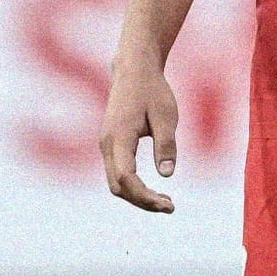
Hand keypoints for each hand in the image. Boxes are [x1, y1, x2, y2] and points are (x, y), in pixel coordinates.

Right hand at [99, 61, 179, 212]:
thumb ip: (166, 144)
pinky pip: (118, 173)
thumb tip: (167, 174)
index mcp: (119, 136)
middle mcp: (107, 144)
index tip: (168, 204)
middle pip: (118, 186)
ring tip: (164, 201)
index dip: (145, 196)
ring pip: (116, 183)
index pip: (126, 177)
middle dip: (142, 201)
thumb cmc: (152, 90)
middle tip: (169, 206)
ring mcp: (107, 144)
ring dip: (138, 196)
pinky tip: (153, 189)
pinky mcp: (111, 144)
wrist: (134, 69)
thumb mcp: (166, 116)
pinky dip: (133, 186)